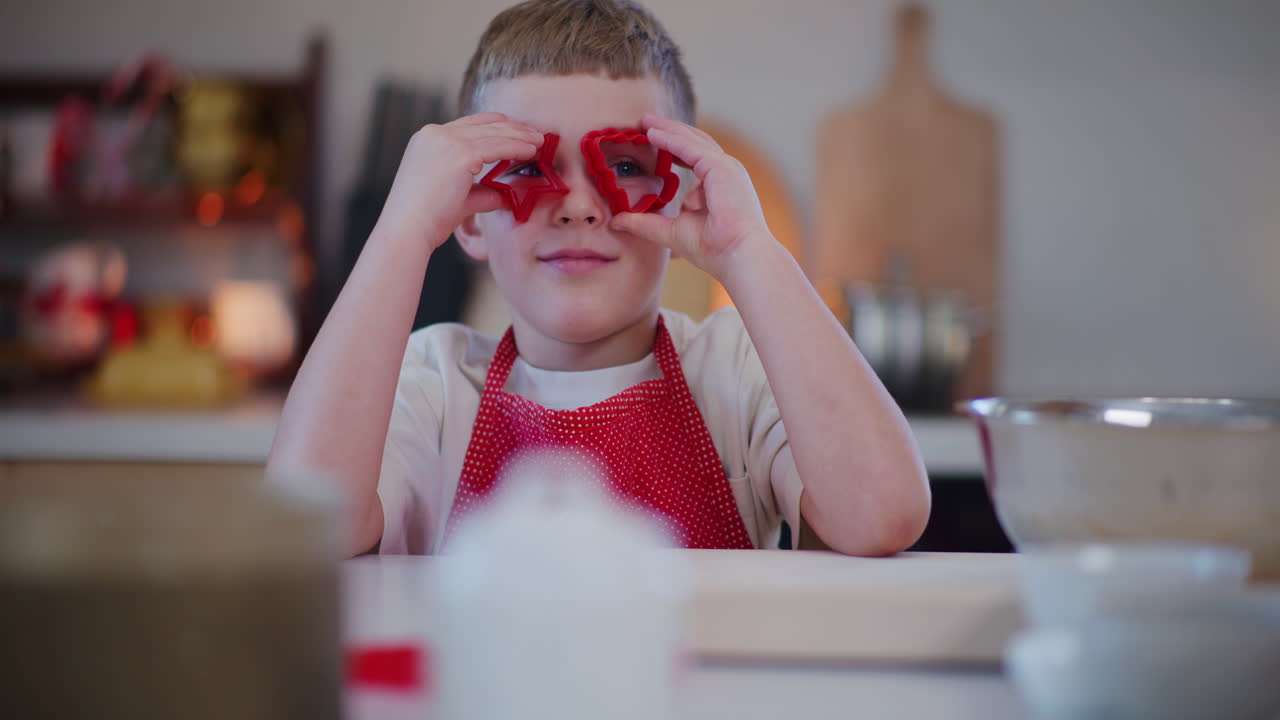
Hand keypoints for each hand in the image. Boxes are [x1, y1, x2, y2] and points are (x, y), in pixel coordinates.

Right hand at [379, 113, 543, 250]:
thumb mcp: (457, 198)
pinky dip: (517, 146)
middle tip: (535, 135)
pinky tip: (532, 151)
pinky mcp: (460, 153)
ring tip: (540, 142)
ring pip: (494, 132)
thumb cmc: (426, 221)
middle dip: (513, 128)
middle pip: (484, 123)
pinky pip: (498, 145)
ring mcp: (446, 141)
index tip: (517, 134)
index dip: (496, 127)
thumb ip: (482, 192)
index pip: (469, 125)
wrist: (407, 230)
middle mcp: (435, 134)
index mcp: (428, 140)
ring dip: (520, 135)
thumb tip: (506, 195)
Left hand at [609, 114, 772, 282]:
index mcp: (718, 184)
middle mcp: (725, 171)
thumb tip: (617, 221)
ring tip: (645, 121)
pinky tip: (653, 134)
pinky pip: (692, 148)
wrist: (737, 256)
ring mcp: (726, 167)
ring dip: (667, 129)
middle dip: (669, 130)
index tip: (651, 139)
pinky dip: (672, 139)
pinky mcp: (722, 168)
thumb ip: (645, 223)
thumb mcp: (671, 231)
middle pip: (694, 142)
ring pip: (693, 140)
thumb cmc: (714, 250)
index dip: (672, 146)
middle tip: (645, 121)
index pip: (694, 156)